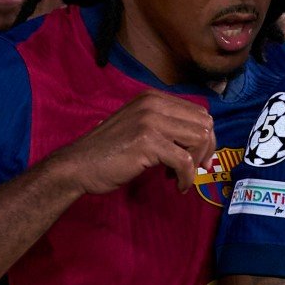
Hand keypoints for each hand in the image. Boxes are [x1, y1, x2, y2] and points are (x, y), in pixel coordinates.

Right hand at [42, 93, 215, 195]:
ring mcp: (150, 120)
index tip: (198, 159)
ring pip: (199, 140)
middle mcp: (153, 103)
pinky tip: (178, 185)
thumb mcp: (141, 128)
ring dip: (195, 164)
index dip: (205, 138)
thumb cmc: (109, 152)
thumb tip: (204, 140)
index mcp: (153, 98)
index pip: (200, 113)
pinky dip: (187, 177)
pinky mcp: (147, 141)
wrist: (78, 165)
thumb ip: (167, 127)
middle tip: (195, 169)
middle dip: (205, 150)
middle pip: (204, 124)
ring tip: (179, 176)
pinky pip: (185, 161)